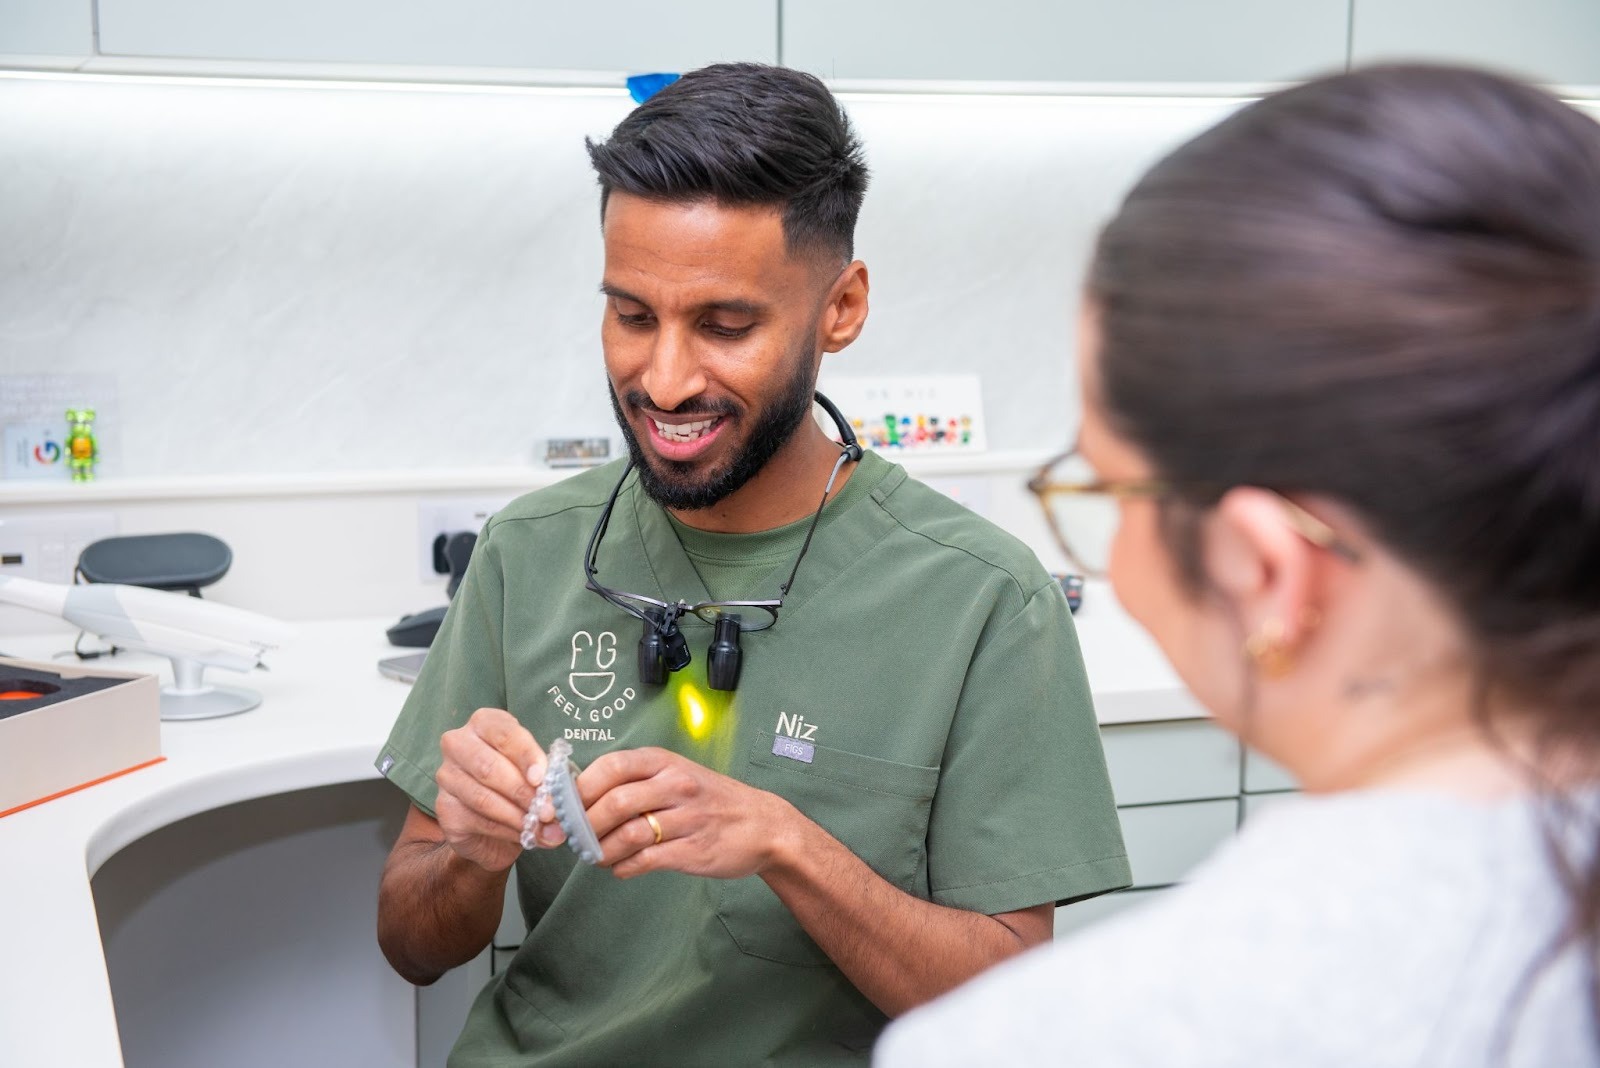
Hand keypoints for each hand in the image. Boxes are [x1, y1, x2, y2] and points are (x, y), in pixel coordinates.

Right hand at [434, 707, 553, 871]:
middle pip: (489, 767)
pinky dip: (506, 831)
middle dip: (522, 792)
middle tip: (547, 812)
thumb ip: (545, 778)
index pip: (504, 733)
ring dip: (517, 816)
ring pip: (483, 798)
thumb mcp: (536, 770)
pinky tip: (524, 836)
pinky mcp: (444, 808)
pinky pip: (477, 821)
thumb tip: (559, 799)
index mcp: (484, 724)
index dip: (526, 756)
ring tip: (540, 828)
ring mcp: (447, 776)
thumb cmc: (519, 781)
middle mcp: (458, 744)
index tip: (541, 779)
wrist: (494, 820)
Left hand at [576, 748, 797, 879]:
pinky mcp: (693, 850)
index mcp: (665, 762)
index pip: (611, 766)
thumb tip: (581, 796)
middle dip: (584, 825)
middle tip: (572, 838)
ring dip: (601, 850)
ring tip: (595, 856)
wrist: (762, 825)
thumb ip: (635, 780)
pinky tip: (619, 868)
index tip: (562, 807)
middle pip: (615, 802)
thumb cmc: (709, 799)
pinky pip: (646, 860)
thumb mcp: (676, 774)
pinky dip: (624, 868)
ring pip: (628, 835)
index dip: (579, 788)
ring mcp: (686, 818)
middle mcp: (675, 785)